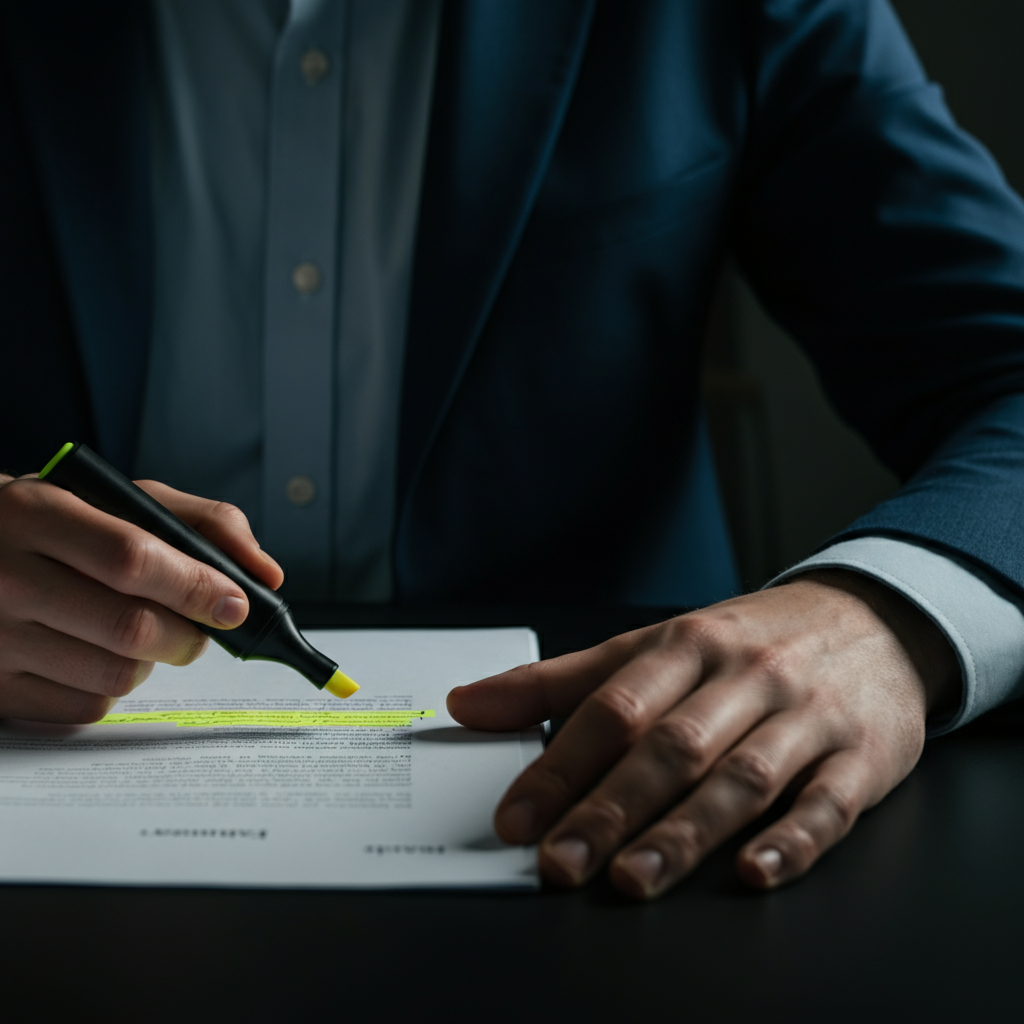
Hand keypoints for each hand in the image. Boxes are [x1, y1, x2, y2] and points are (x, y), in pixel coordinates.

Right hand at [0, 473, 282, 722]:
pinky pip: (87, 709)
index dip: (196, 586)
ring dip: (153, 661)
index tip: (235, 603)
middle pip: (131, 628)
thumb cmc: (65, 525)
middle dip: (189, 634)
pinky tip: (99, 655)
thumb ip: (203, 522)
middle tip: (199, 626)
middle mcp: (7, 576)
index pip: (132, 559)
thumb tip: (265, 574)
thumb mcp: (123, 499)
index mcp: (38, 513)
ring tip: (141, 632)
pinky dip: (113, 688)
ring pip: (116, 675)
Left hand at [447, 571, 958, 896]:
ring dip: (683, 831)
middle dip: (610, 808)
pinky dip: (792, 840)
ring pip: (739, 778)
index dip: (560, 764)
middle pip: (670, 746)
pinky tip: (754, 871)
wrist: (871, 621)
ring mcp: (805, 718)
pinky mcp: (860, 756)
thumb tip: (468, 705)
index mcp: (687, 646)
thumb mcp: (658, 644)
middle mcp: (743, 679)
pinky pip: (828, 803)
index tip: (516, 817)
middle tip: (561, 861)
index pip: (614, 707)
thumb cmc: (748, 641)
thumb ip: (562, 681)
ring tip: (632, 877)